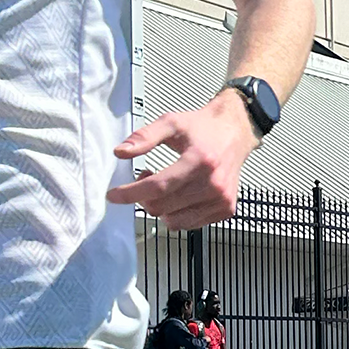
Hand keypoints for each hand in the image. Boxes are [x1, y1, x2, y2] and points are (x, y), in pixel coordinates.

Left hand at [107, 95, 259, 229]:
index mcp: (200, 160)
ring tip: (165, 186)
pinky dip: (177, 213)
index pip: (157, 187)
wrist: (235, 132)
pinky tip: (180, 195)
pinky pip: (189, 224)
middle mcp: (213, 183)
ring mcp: (221, 199)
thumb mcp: (171, 123)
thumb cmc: (204, 128)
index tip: (114, 194)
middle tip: (146, 178)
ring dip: (160, 207)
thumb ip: (144, 137)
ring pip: (173, 221)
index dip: (130, 193)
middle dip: (143, 197)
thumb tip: (120, 152)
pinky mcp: (226, 209)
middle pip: (162, 207)